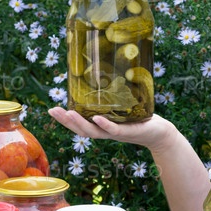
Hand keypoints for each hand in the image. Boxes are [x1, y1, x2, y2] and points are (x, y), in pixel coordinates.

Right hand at [47, 108, 176, 151]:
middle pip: (81, 130)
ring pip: (94, 131)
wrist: (159, 132)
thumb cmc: (139, 118)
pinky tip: (97, 118)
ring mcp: (116, 133)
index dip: (64, 120)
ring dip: (80, 123)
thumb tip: (100, 77)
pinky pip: (114, 130)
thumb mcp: (122, 107)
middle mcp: (106, 132)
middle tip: (52, 111)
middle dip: (65, 121)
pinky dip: (105, 124)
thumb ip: (111, 99)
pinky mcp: (128, 132)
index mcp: (102, 127)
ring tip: (67, 113)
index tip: (50, 110)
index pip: (79, 125)